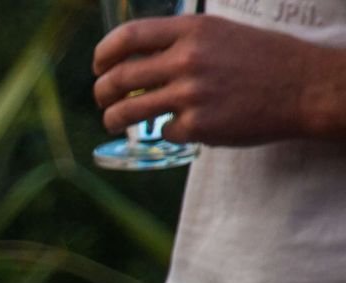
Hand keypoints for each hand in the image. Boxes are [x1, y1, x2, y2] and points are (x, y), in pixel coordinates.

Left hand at [94, 15, 345, 145]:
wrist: (304, 87)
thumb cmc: (263, 59)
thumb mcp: (221, 34)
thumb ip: (181, 42)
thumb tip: (137, 58)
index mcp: (192, 30)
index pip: (127, 37)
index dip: (103, 54)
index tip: (99, 67)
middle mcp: (187, 59)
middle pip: (118, 79)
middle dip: (101, 92)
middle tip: (103, 99)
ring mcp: (190, 94)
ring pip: (127, 112)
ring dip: (112, 119)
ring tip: (114, 121)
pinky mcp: (197, 126)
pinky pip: (163, 132)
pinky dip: (167, 131)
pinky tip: (183, 126)